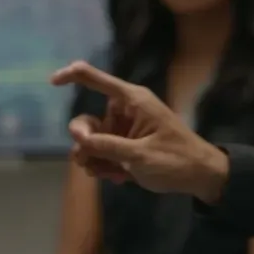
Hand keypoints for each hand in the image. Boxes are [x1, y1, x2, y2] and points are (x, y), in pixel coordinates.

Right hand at [50, 62, 231, 201]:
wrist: (201, 177)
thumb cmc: (176, 160)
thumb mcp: (139, 155)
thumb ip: (107, 146)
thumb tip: (78, 139)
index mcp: (132, 101)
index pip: (97, 80)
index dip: (72, 75)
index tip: (52, 82)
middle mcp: (125, 112)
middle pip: (87, 121)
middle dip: (83, 141)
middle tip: (85, 160)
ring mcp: (124, 131)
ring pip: (92, 142)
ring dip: (94, 159)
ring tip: (106, 174)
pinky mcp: (126, 148)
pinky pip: (103, 154)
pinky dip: (105, 166)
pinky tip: (117, 178)